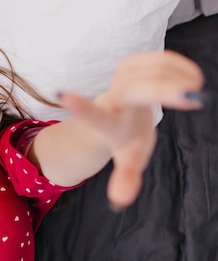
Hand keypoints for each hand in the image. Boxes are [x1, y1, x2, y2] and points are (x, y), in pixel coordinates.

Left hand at [59, 50, 204, 209]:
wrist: (120, 115)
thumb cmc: (126, 140)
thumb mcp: (128, 161)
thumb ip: (125, 178)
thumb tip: (118, 201)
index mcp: (109, 124)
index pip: (93, 118)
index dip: (81, 108)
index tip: (63, 96)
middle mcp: (112, 98)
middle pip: (133, 90)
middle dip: (163, 91)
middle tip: (195, 98)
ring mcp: (120, 78)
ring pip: (149, 70)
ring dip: (177, 79)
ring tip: (196, 92)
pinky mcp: (132, 64)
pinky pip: (158, 59)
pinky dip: (179, 65)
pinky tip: (193, 78)